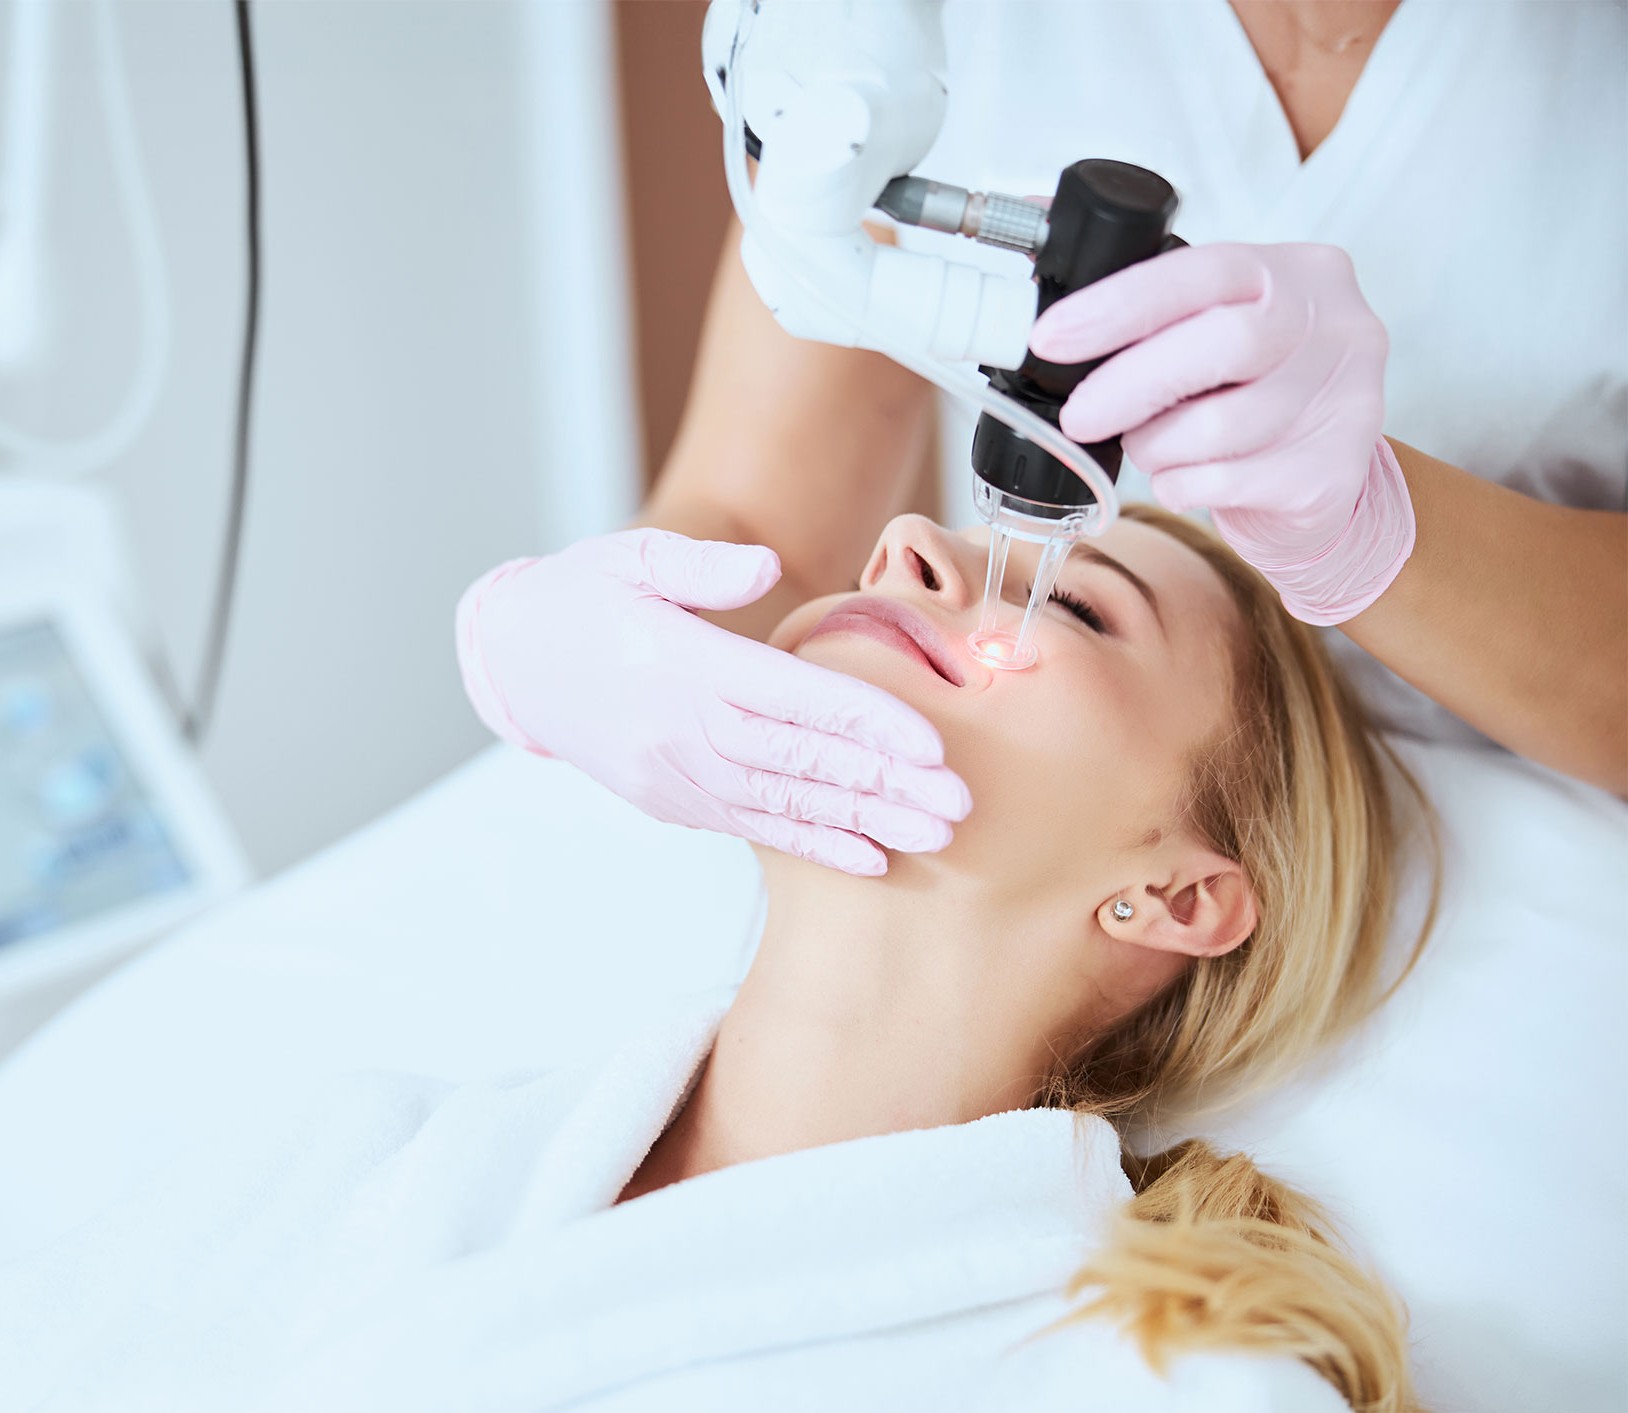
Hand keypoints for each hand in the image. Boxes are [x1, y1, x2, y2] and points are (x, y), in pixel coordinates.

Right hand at [456, 528, 971, 874]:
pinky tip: (868, 859)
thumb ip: (700, 564)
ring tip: (933, 839)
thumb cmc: (585, 596)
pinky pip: (750, 827)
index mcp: (680, 661)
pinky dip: (811, 845)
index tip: (931, 744)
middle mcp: (679, 727)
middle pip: (799, 762)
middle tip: (959, 807)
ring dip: (863, 824)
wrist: (514, 663)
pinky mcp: (671, 799)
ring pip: (782, 804)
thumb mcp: (630, 557)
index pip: (789, 697)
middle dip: (885, 787)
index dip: (863, 722)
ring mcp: (674, 772)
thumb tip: (766, 566)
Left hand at [1029, 242, 1414, 624]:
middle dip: (1130, 384)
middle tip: (1079, 416)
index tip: (1053, 337)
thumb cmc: (1253, 394)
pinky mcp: (1331, 472)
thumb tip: (1051, 314)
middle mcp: (1335, 326)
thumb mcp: (1222, 328)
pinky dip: (1180, 484)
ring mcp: (1346, 399)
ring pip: (1218, 426)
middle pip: (1223, 344)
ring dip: (1156, 446)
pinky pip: (1224, 482)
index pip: (1204, 270)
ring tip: (1151, 446)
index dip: (1121, 304)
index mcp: (1298, 271)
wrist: (1320, 483)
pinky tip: (1184, 477)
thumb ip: (1159, 316)